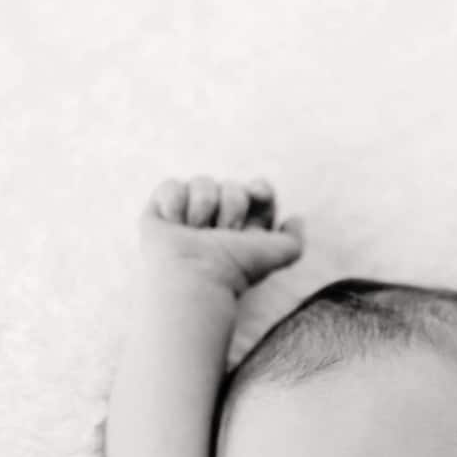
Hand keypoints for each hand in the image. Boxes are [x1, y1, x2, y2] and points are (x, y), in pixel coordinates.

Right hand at [139, 176, 303, 295]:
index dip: (260, 189)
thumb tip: (295, 218)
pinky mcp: (161, 210)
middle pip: (232, 186)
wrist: (196, 274)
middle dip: (231, 208)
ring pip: (202, 182)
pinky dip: (174, 203)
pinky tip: (175, 224)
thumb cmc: (235, 268)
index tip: (259, 195)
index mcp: (246, 226)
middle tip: (222, 234)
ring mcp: (189, 212)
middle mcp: (219, 217)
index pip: (258, 191)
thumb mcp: (279, 255)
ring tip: (196, 232)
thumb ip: (296, 240)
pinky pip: (171, 185)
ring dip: (202, 207)